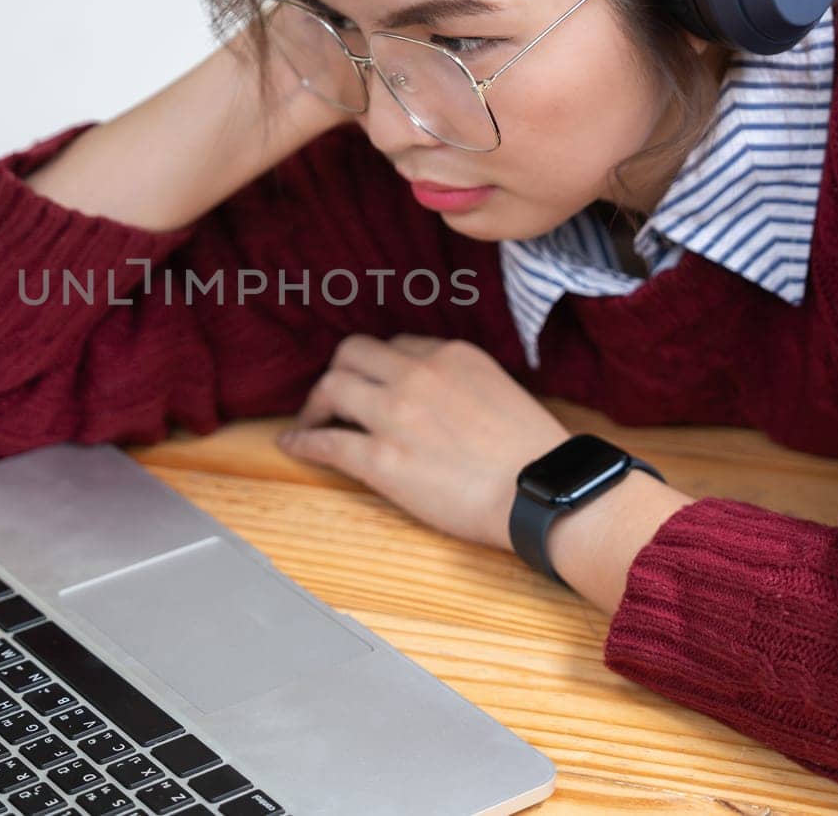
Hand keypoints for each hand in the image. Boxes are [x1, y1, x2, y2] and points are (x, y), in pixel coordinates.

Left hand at [276, 333, 571, 549]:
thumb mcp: (501, 391)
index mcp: (451, 354)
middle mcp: (418, 374)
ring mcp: (396, 414)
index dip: (378, 365)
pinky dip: (303, 442)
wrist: (543, 491)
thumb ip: (463, 383)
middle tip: (332, 397)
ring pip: (332, 388)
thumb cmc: (535, 454)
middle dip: (338, 372)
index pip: (396, 345)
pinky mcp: (382, 459)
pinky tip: (294, 445)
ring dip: (315, 405)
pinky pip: (327, 443)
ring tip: (311, 422)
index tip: (372, 382)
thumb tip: (442, 397)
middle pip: (352, 354)